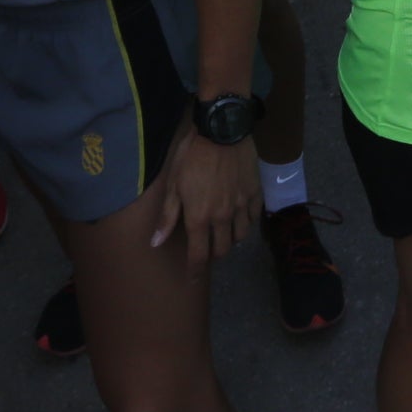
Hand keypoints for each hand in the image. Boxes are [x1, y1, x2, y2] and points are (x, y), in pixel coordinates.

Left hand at [147, 119, 260, 263]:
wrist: (222, 130)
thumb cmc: (192, 156)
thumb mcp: (173, 185)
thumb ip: (167, 217)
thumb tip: (155, 243)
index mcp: (200, 218)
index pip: (199, 255)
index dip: (195, 271)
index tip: (193, 280)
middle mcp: (223, 218)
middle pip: (222, 249)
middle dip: (213, 254)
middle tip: (207, 249)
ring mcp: (242, 206)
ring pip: (240, 236)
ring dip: (231, 239)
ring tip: (224, 232)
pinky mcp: (255, 193)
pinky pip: (254, 217)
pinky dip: (246, 222)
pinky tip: (240, 215)